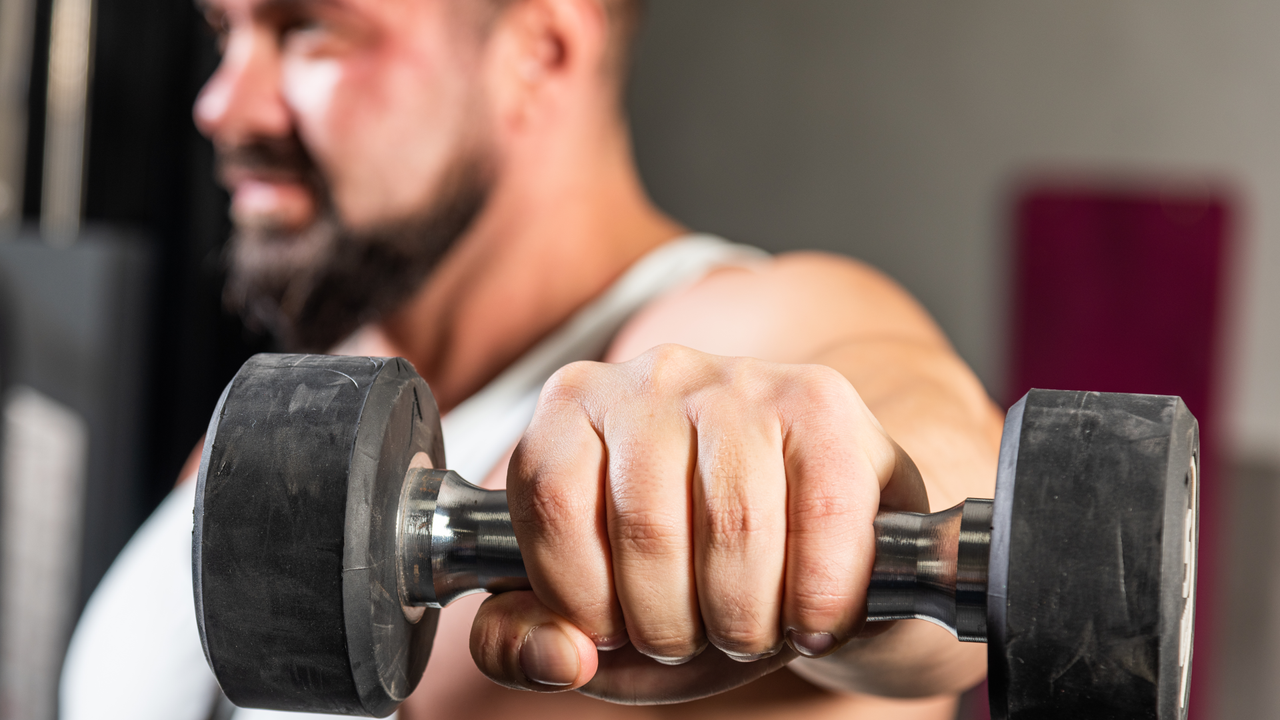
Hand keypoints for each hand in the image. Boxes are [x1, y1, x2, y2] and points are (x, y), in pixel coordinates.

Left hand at [468, 344, 927, 702]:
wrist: (812, 544)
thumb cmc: (691, 578)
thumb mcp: (598, 621)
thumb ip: (527, 643)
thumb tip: (557, 656)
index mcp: (574, 408)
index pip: (552, 504)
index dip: (585, 597)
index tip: (616, 628)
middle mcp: (653, 376)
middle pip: (647, 526)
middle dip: (672, 625)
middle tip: (696, 637)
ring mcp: (741, 381)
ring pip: (736, 527)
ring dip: (745, 621)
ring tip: (750, 632)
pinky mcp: (822, 400)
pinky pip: (823, 518)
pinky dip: (819, 600)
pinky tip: (812, 620)